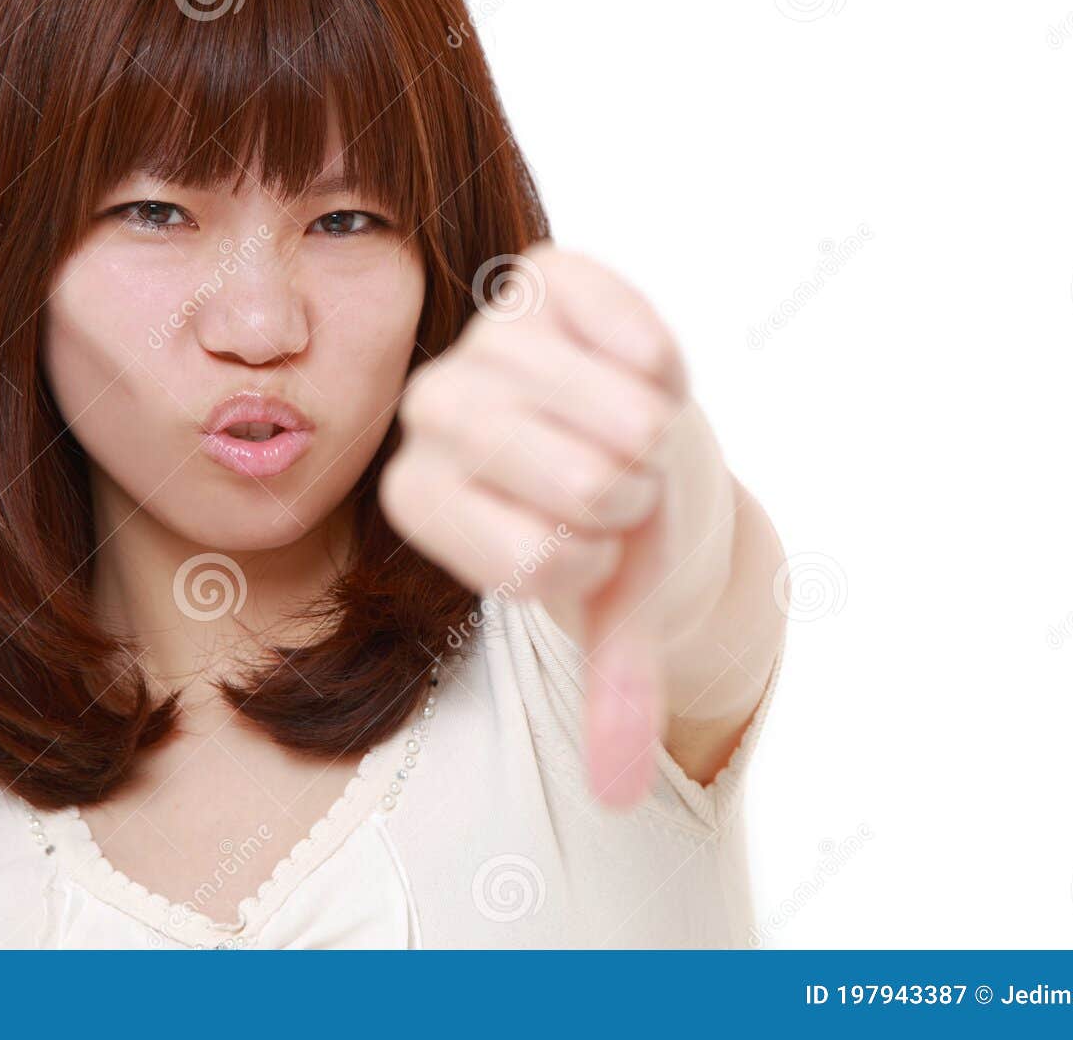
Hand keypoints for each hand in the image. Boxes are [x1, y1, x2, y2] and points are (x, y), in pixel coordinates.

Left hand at [379, 241, 736, 807]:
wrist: (633, 443)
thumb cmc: (606, 528)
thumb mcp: (609, 609)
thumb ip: (610, 689)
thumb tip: (615, 793)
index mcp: (418, 499)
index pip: (533, 557)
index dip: (591, 561)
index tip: (589, 546)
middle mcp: (428, 411)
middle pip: (563, 475)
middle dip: (625, 497)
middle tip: (622, 490)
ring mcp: (482, 338)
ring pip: (603, 405)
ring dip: (649, 434)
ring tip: (633, 438)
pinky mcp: (542, 278)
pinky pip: (614, 315)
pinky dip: (654, 355)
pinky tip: (649, 373)